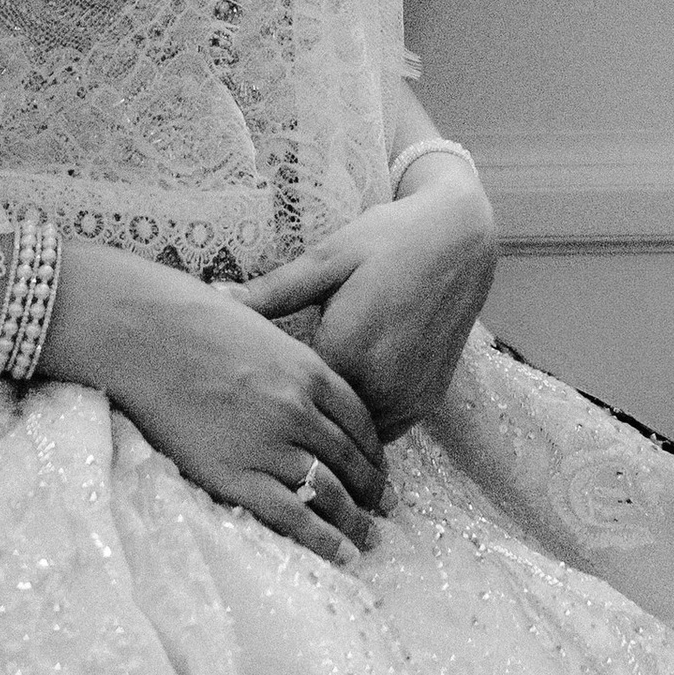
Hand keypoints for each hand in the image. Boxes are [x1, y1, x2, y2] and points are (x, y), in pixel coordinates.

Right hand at [40, 242, 386, 567]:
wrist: (143, 334)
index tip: (380, 470)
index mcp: (308, 371)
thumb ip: (284, 355)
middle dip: (372, 490)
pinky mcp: (237, 475)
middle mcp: (299, 410)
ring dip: (355, 519)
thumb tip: (288, 365)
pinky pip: (292, 516)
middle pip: (351, 460)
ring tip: (369, 538)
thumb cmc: (191, 321)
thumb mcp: (260, 327)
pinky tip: (342, 553)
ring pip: (329, 492)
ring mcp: (270, 445)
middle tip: (385, 510)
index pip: (359, 421)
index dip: (374, 451)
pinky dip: (324, 538)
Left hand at [233, 175, 498, 437]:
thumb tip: (213, 295)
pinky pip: (382, 430)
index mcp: (348, 351)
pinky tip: (340, 400)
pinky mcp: (427, 403)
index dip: (262, 394)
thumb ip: (272, 291)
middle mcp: (382, 386)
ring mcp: (409, 399)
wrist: (460, 239)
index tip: (239, 385)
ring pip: (352, 434)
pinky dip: (360, 423)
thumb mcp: (327, 258)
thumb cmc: (387, 239)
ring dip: (328, 425)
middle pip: (320, 422)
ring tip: (298, 405)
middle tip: (261, 400)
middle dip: (292, 415)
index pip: (289, 398)